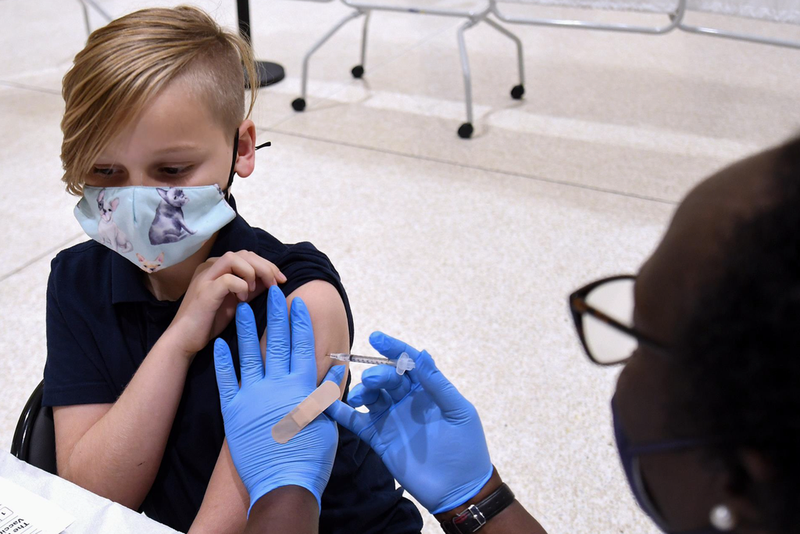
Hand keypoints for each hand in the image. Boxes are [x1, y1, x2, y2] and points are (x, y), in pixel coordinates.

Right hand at [170, 251, 285, 356]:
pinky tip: (242, 300)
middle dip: (265, 266)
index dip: (267, 265)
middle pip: (244, 254)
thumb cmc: (210, 321)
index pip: (247, 255)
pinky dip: (241, 287)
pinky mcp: (204, 291)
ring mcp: (205, 277)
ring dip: (253, 272)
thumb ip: (251, 288)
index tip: (281, 279)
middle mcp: (209, 267)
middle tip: (277, 283)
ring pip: (234, 258)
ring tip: (256, 289)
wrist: (185, 340)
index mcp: (216, 268)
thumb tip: (272, 280)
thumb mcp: (236, 301)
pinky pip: (228, 279)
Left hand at [214, 286, 342, 512]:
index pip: (303, 346)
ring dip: (248, 329)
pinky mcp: (234, 411)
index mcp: (302, 386)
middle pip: (278, 342)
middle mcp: (278, 385)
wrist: (284, 483)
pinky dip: (222, 362)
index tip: (297, 303)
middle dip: (276, 315)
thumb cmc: (311, 457)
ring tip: (244, 308)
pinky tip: (220, 343)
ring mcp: (254, 396)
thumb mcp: (327, 422)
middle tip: (272, 292)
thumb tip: (332, 370)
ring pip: (250, 355)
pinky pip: (226, 381)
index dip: (300, 323)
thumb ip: (326, 394)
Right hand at [326, 332, 492, 514]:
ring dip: (362, 390)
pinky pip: (357, 421)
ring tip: (360, 396)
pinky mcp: (379, 439)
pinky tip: (329, 404)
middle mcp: (407, 401)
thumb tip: (422, 354)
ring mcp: (392, 419)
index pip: (408, 362)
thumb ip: (437, 384)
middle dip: (377, 374)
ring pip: (370, 395)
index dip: (393, 348)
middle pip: (386, 378)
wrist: (459, 490)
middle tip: (373, 380)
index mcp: (428, 390)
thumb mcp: (458, 412)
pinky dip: (342, 412)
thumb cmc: (467, 447)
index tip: (376, 338)